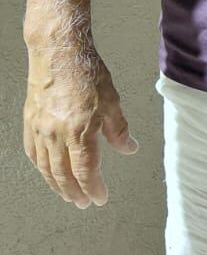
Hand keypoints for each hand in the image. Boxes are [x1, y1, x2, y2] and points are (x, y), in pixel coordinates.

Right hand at [23, 43, 137, 208]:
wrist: (58, 52)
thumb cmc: (85, 72)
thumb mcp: (112, 102)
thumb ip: (119, 130)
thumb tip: (128, 148)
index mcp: (79, 131)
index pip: (86, 171)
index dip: (93, 188)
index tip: (100, 198)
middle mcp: (56, 134)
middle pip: (63, 174)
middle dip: (75, 192)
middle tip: (84, 202)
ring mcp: (40, 128)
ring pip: (45, 167)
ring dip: (57, 184)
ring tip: (68, 194)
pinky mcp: (30, 121)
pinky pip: (33, 151)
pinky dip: (40, 166)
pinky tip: (46, 171)